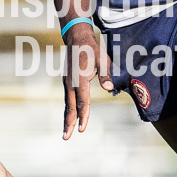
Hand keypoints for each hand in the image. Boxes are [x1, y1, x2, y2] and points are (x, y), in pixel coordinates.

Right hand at [62, 22, 112, 138]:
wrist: (76, 39)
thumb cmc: (92, 50)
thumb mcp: (103, 60)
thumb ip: (106, 74)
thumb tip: (110, 87)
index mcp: (80, 79)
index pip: (83, 102)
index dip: (84, 116)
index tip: (82, 128)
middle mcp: (71, 83)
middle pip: (71, 107)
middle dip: (69, 123)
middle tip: (67, 137)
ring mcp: (67, 83)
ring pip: (68, 104)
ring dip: (67, 118)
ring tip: (66, 132)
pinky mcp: (67, 82)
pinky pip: (68, 99)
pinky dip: (68, 110)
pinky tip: (69, 117)